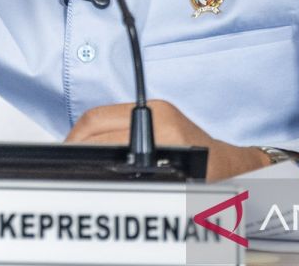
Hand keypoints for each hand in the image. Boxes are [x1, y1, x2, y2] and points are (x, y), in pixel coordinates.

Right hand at [65, 99, 268, 182]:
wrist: (235, 168)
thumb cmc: (214, 181)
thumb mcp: (177, 188)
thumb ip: (141, 181)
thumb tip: (105, 180)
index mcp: (163, 128)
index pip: (105, 133)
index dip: (80, 148)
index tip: (67, 161)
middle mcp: (160, 113)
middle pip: (96, 119)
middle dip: (74, 139)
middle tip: (62, 159)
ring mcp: (158, 109)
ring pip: (102, 115)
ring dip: (83, 135)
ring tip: (73, 155)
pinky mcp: (158, 112)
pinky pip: (114, 117)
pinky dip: (97, 132)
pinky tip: (93, 149)